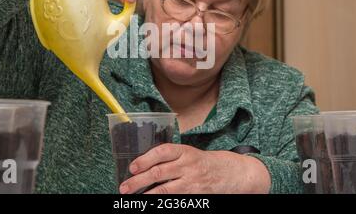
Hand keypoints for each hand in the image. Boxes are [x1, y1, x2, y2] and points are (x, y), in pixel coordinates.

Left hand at [119, 143, 270, 193]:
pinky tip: (151, 203)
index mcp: (184, 151)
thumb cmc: (204, 162)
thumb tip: (142, 165)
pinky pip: (174, 201)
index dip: (145, 159)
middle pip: (159, 173)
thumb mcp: (189, 154)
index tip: (132, 167)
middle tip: (124, 187)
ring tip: (132, 199)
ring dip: (146, 196)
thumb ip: (170, 158)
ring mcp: (192, 183)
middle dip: (138, 181)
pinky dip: (161, 202)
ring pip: (164, 190)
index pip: (162, 152)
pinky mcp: (195, 196)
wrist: (231, 173)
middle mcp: (188, 166)